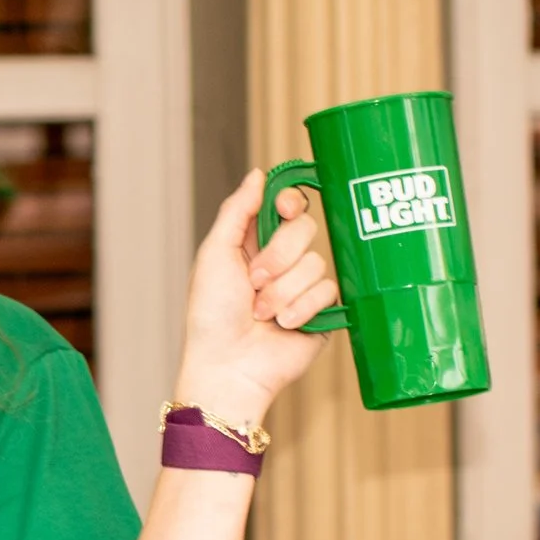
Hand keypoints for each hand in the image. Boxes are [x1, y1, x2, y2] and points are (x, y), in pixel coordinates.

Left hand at [172, 170, 335, 427]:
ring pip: (316, 262)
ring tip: (262, 313)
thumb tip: (258, 173)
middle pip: (305, 229)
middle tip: (253, 282)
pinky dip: (301, 308)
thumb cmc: (211, 314)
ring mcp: (305, 286)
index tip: (284, 209)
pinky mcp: (324, 311)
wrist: (228, 365)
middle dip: (278, 256)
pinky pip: (328, 290)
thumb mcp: (215, 254)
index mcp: (255, 243)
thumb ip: (237, 211)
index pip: (288, 206)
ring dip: (283, 290)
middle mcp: (283, 261)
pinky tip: (283, 324)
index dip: (291, 201)